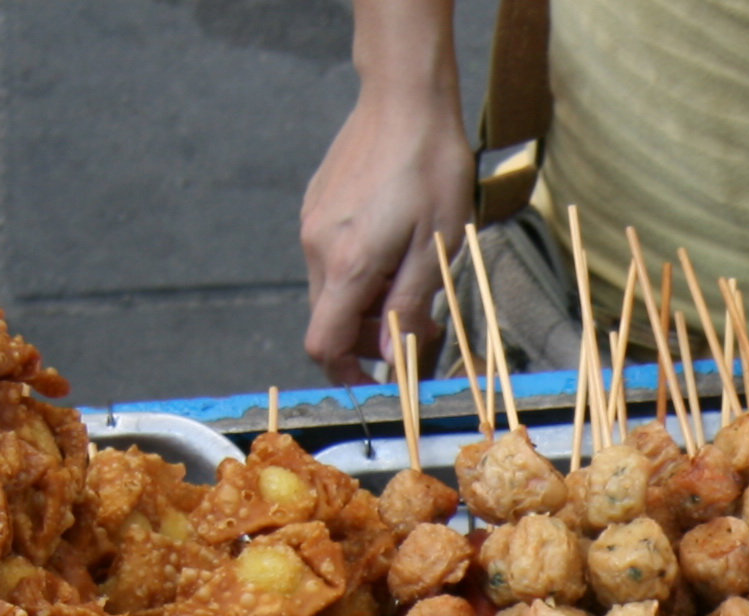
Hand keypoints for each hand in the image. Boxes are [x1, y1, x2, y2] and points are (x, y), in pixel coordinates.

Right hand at [300, 0, 471, 381]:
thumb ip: (410, 305)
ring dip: (367, 303)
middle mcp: (317, 248)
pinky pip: (332, 257)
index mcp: (346, 266)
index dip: (346, 372)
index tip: (376, 381)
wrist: (404, 101)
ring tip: (413, 285)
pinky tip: (395, 250)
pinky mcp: (317, 205)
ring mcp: (312, 224)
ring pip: (331, 289)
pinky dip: (359, 271)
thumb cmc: (431, 171)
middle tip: (420, 327)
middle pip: (329, 320)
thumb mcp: (436, 247)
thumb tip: (393, 358)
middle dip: (369, 337)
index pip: (323, 343)